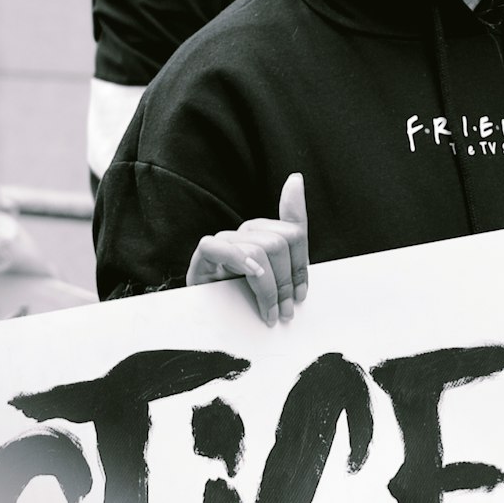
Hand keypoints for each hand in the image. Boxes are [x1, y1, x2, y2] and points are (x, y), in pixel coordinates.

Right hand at [185, 173, 308, 324]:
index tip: (301, 295)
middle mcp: (244, 233)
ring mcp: (223, 243)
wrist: (210, 324)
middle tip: (284, 311)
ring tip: (269, 313)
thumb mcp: (276, 275)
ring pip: (257, 250)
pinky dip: (238, 262)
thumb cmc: (242, 299)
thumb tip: (296, 179)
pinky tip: (249, 278)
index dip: (301, 266)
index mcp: (263, 234)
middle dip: (285, 282)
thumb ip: (292, 236)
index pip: (294, 232)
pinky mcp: (202, 256)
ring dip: (268, 289)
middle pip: (279, 242)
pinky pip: (218, 247)